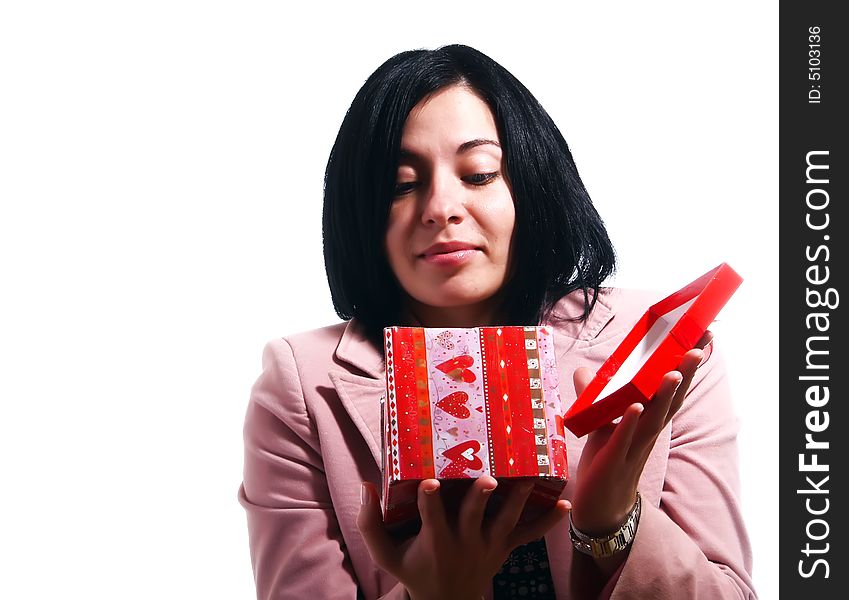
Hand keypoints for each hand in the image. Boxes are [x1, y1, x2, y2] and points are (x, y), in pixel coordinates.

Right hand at [357, 476, 569, 599]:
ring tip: (528, 477)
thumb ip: (370, 523)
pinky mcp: (505, 547)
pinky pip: (529, 535)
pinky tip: (563, 504)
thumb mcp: (386, 555)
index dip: (430, 499)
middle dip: (480, 496)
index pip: (431, 515)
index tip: (431, 482)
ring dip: (517, 499)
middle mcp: (464, 541)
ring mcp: (488, 544)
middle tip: (487, 478)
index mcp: (435, 540)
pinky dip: (548, 522)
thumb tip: (365, 485)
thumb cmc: (414, 569)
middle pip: (474, 515)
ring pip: (506, 520)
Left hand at [569, 332, 713, 536]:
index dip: (686, 368)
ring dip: (663, 396)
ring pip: (652, 419)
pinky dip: (628, 423)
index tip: (701, 342)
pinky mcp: (613, 461)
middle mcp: (646, 433)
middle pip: (670, 401)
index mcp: (648, 421)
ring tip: (673, 373)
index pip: (671, 391)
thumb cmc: (607, 461)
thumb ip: (593, 396)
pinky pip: (623, 440)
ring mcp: (632, 447)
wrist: (601, 507)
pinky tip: (634, 407)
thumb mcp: (601, 424)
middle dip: (684, 375)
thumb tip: (585, 371)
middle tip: (698, 349)